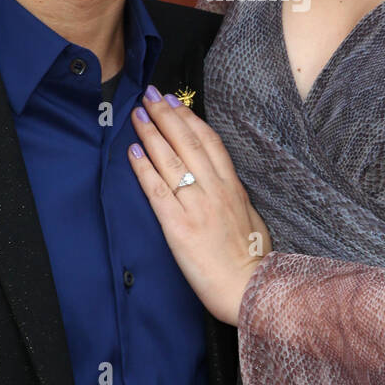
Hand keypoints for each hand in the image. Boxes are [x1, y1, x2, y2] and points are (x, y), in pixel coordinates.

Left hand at [127, 86, 271, 324]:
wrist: (250, 289)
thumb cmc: (253, 259)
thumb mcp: (252, 218)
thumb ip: (235, 196)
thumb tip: (222, 180)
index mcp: (233, 187)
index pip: (210, 142)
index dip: (190, 118)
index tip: (175, 101)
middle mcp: (215, 190)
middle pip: (188, 143)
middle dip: (167, 115)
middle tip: (150, 95)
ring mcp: (197, 206)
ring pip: (171, 160)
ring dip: (151, 134)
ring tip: (137, 115)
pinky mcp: (179, 226)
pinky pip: (157, 191)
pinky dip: (143, 169)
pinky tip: (132, 152)